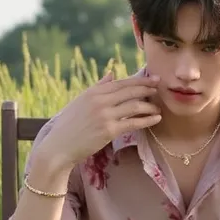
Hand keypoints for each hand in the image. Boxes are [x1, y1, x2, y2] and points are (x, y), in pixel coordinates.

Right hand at [35, 72, 161, 170]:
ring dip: (149, 106)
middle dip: (148, 88)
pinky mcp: (109, 130)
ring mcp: (105, 115)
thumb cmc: (69, 125)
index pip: (121, 82)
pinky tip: (156, 119)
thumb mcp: (81, 101)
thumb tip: (111, 74)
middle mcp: (100, 100)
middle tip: (160, 88)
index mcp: (93, 91)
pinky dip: (147, 120)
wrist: (59, 146)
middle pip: (130, 90)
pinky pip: (133, 123)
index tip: (152, 78)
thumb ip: (98, 87)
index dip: (139, 80)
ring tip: (158, 108)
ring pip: (134, 106)